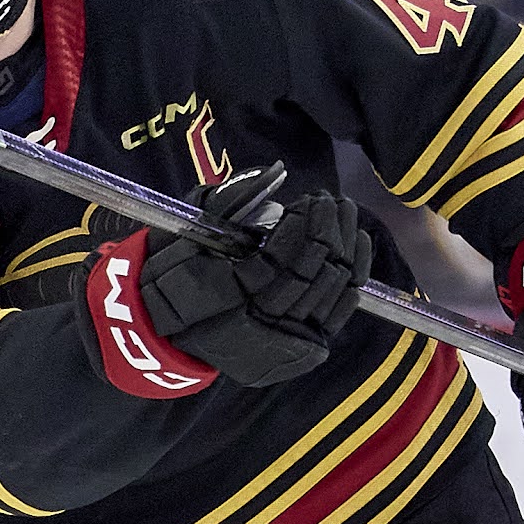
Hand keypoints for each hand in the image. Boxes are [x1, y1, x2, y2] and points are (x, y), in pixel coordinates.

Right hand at [138, 171, 367, 384]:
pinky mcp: (298, 349)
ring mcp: (280, 340)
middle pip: (312, 273)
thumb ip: (233, 199)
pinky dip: (352, 280)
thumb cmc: (178, 267)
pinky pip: (337, 315)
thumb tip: (275, 173)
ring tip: (344, 214)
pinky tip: (357, 246)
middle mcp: (256, 323)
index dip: (303, 225)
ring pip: (330, 292)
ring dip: (346, 247)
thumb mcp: (195, 226)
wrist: (166, 322)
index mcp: (226, 293)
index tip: (310, 200)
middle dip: (330, 230)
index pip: (281, 258)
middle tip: (334, 201)